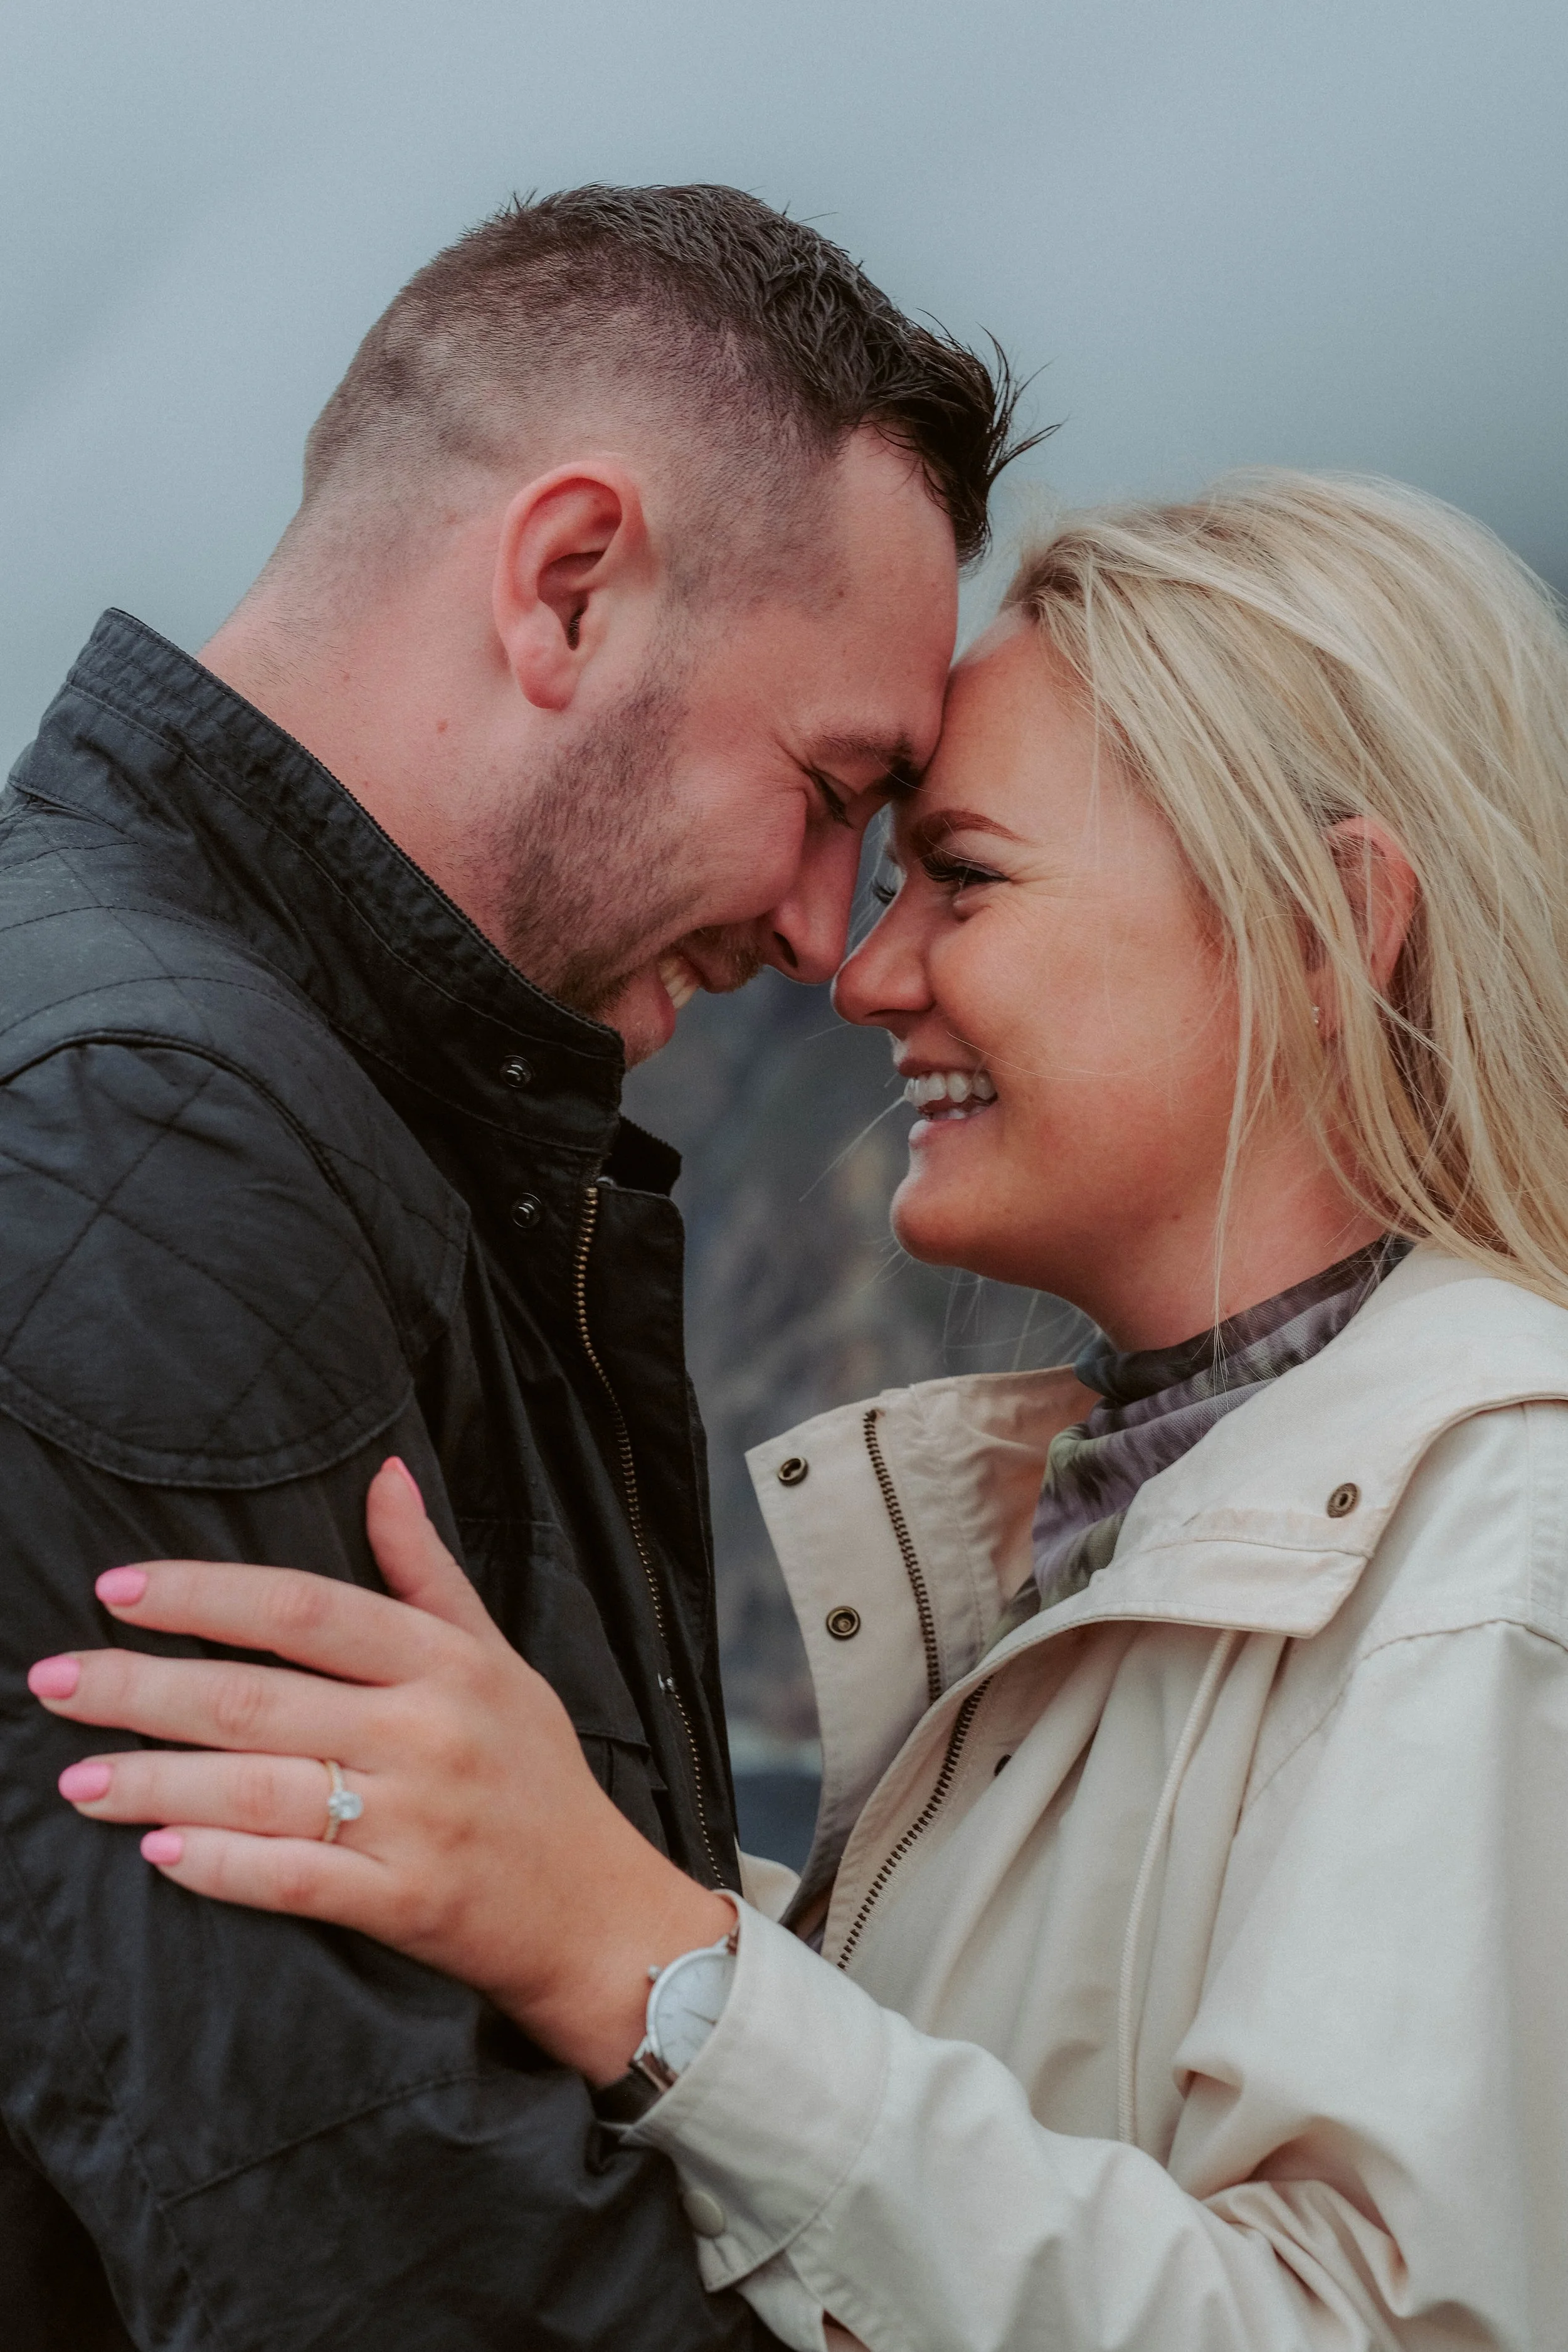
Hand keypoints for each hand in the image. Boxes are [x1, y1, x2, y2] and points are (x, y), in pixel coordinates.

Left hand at [27, 1460, 731, 2081]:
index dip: (206, 1592)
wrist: (598, 1912)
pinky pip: (293, 1880)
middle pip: (258, 1698)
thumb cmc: (535, 1775)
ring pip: (259, 1791)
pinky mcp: (404, 1903)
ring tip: (77, 1777)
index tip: (118, 1588)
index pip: (306, 1608)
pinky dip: (220, 1867)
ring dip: (155, 1783)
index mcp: (446, 1663)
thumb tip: (382, 1474)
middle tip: (50, 1680)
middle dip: (141, 1687)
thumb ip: (426, 1573)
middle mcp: (428, 1732)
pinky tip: (157, 1853)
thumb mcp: (497, 1658)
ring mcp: (415, 1820)